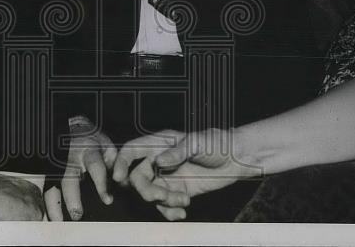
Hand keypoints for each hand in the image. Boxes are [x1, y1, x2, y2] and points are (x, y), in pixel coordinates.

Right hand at [44, 117, 116, 220]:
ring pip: (52, 183)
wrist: (73, 127)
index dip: (101, 185)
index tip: (108, 200)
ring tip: (58, 221)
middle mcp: (71, 158)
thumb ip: (114, 164)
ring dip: (54, 203)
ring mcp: (58, 164)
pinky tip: (49, 215)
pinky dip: (46, 201)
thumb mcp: (107, 145)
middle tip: (77, 215)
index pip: (95, 167)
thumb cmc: (93, 140)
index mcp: (88, 150)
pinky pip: (45, 186)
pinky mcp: (49, 169)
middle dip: (72, 197)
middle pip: (69, 178)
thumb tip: (122, 184)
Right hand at [113, 128, 260, 220]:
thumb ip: (178, 151)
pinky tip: (183, 212)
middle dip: (147, 190)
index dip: (120, 162)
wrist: (235, 160)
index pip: (132, 151)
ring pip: (151, 194)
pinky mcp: (176, 192)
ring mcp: (166, 177)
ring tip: (182, 202)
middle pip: (137, 178)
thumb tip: (158, 161)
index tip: (118, 177)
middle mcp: (158, 161)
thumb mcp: (198, 142)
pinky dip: (169, 212)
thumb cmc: (216, 143)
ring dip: (163, 202)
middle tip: (161, 196)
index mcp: (159, 143)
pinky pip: (164, 206)